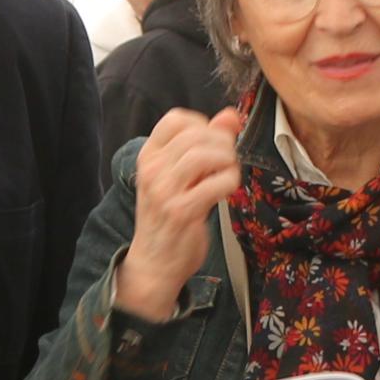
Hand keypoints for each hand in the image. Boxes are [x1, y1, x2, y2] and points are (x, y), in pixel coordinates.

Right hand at [110, 109, 244, 324]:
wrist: (154, 264)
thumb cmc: (169, 217)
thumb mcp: (180, 176)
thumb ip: (205, 144)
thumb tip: (231, 115)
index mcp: (148, 157)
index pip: (175, 119)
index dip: (203, 124)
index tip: (212, 142)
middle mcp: (152, 170)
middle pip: (196, 135)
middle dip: (223, 143)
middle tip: (228, 161)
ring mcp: (164, 191)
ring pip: (205, 155)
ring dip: (228, 161)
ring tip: (228, 174)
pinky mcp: (182, 212)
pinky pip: (217, 183)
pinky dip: (230, 182)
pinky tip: (227, 190)